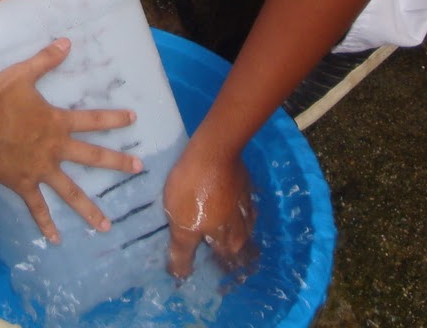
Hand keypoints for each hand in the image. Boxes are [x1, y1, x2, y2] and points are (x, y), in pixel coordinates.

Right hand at [0, 39, 141, 242]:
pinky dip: (45, 224)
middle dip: (117, 162)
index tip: (134, 118)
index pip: (92, 119)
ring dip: (89, 209)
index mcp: (57, 122)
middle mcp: (55, 148)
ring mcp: (42, 169)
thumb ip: (46, 60)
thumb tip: (66, 41)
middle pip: (92, 156)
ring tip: (106, 226)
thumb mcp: (23, 74)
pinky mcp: (24, 184)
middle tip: (138, 169)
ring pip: (71, 192)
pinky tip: (56, 240)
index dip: (114, 117)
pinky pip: (37, 208)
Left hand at [164, 141, 257, 278]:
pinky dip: (234, 207)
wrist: (213, 150)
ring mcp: (245, 203)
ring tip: (221, 228)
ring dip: (234, 228)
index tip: (207, 265)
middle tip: (213, 248)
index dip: (216, 266)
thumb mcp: (181, 225)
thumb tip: (181, 277)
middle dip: (227, 249)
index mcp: (227, 239)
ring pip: (242, 224)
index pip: (224, 261)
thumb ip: (182, 252)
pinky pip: (240, 203)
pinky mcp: (243, 184)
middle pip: (236, 244)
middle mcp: (242, 226)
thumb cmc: (194, 191)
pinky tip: (227, 203)